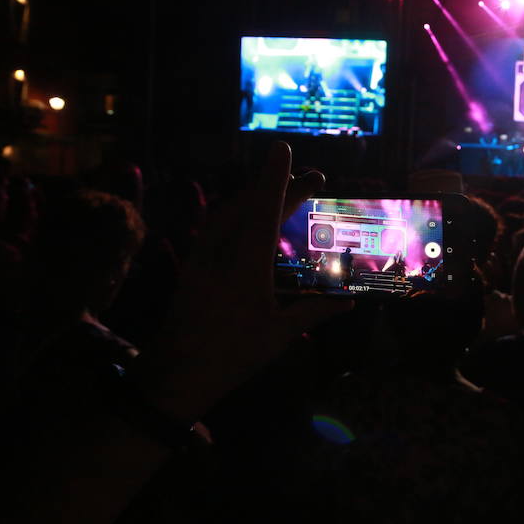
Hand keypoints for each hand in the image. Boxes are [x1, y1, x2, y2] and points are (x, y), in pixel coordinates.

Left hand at [133, 142, 350, 421]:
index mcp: (246, 266)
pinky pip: (219, 226)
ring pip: (231, 211)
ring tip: (286, 191)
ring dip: (258, 196)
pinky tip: (252, 218)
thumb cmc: (231, 356)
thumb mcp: (277, 335)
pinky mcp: (193, 264)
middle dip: (280, 185)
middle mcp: (221, 252)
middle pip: (250, 204)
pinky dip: (241, 213)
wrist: (175, 374)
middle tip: (313, 177)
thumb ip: (313, 313)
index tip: (284, 150)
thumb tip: (347, 303)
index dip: (278, 179)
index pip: (264, 210)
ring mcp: (202, 256)